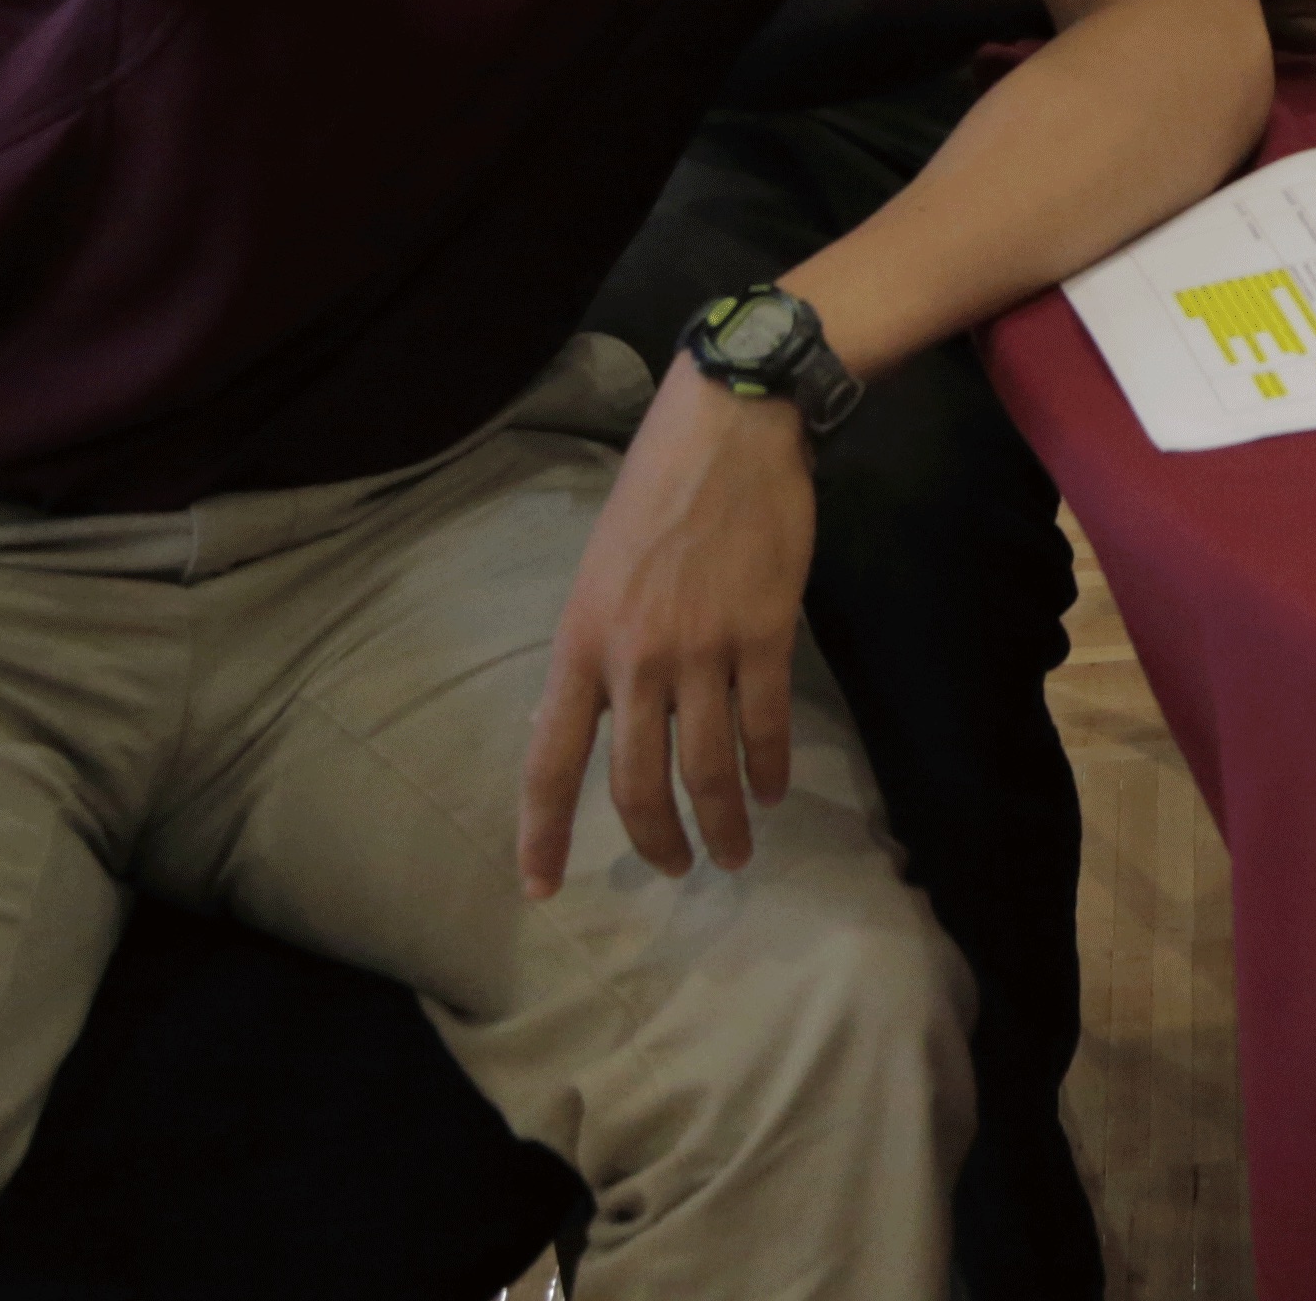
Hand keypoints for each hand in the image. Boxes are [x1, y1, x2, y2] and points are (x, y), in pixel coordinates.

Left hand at [517, 352, 817, 892]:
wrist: (729, 428)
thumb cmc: (656, 491)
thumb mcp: (600, 573)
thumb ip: (598, 647)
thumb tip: (599, 716)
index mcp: (580, 642)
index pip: (549, 759)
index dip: (543, 832)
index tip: (541, 887)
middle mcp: (634, 658)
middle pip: (637, 782)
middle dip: (656, 840)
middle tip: (676, 869)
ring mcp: (702, 648)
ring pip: (706, 766)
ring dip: (722, 821)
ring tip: (734, 851)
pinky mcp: (765, 631)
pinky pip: (764, 723)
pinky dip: (769, 769)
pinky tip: (773, 791)